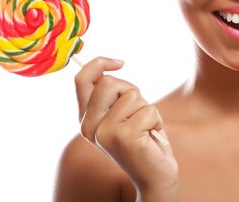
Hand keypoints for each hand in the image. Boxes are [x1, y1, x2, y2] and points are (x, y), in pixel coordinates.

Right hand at [75, 57, 178, 197]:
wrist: (155, 176)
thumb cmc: (144, 139)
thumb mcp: (123, 113)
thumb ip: (112, 95)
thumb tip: (107, 67)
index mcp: (86, 119)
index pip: (81, 80)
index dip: (99, 63)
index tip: (120, 63)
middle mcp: (89, 127)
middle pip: (109, 83)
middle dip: (131, 91)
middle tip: (139, 113)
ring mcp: (105, 133)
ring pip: (132, 95)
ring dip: (147, 108)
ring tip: (146, 129)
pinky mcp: (124, 138)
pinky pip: (149, 110)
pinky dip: (157, 120)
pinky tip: (151, 137)